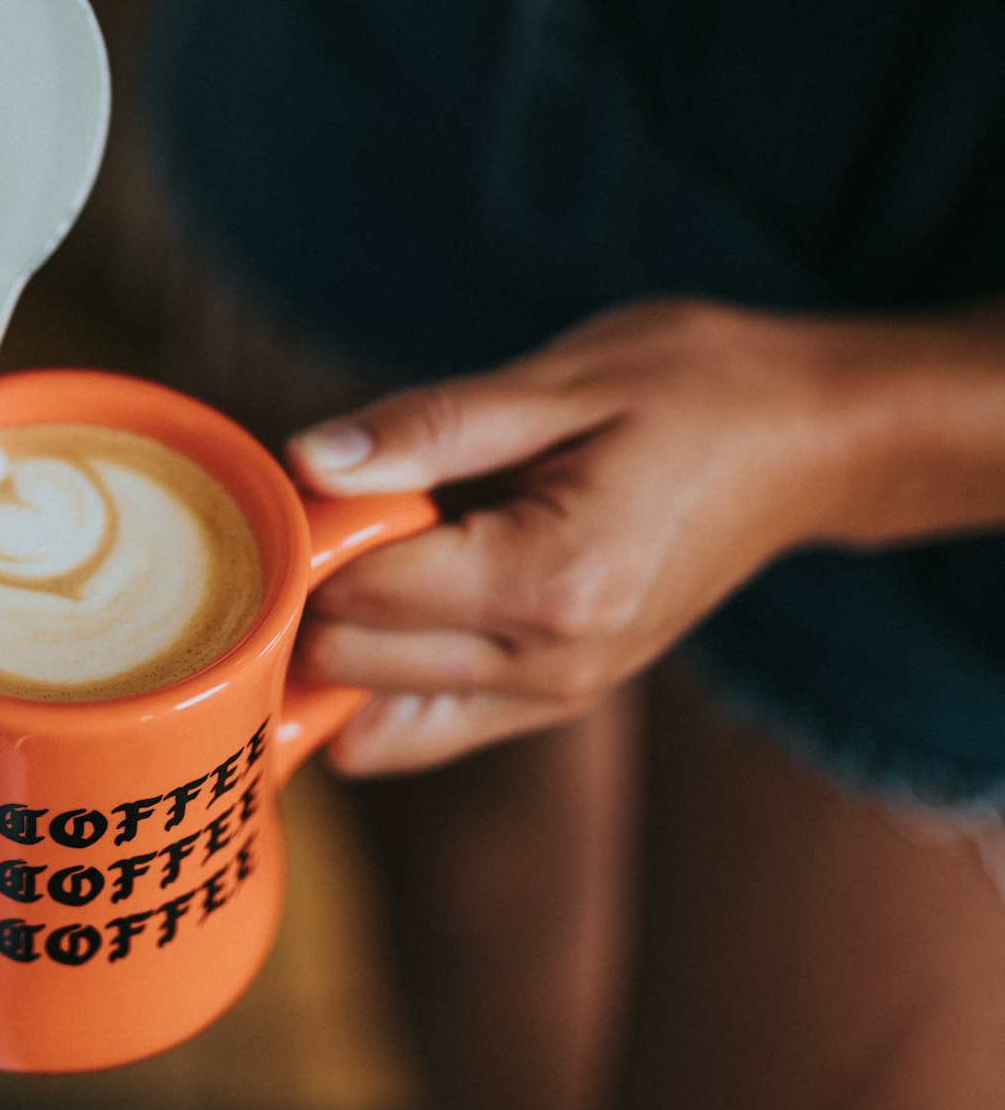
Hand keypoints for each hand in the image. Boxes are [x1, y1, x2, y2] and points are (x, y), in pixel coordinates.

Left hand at [286, 301, 856, 776]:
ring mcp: (560, 696)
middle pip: (357, 670)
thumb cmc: (694, 389)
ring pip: (380, 722)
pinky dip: (379, 681)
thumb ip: (427, 428)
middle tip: (312, 510)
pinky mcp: (558, 699)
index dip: (309, 536)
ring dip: (335, 649)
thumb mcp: (561, 381)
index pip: (364, 597)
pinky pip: (428, 728)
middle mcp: (555, 666)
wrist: (807, 442)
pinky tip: (379, 599)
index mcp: (554, 582)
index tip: (301, 476)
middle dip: (308, 596)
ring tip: (342, 555)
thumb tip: (307, 461)